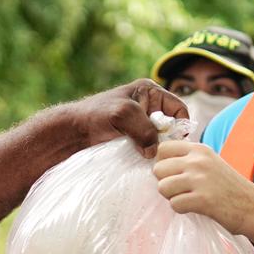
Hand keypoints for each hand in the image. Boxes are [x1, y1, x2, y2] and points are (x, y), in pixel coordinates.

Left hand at [65, 79, 187, 155]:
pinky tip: (144, 162)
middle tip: (164, 155)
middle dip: (169, 139)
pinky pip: (148, 146)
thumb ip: (145, 130)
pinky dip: (148, 154)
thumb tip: (155, 151)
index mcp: (149, 91)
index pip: (178, 108)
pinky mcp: (132, 137)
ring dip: (157, 149)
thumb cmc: (96, 115)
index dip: (181, 124)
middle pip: (171, 125)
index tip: (176, 143)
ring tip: (153, 160)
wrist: (72, 130)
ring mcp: (139, 122)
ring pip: (159, 138)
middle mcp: (147, 105)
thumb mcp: (124, 115)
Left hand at [153, 139, 253, 240]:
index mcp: (199, 150)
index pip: (163, 149)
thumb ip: (189, 160)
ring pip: (163, 187)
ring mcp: (200, 179)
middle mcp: (198, 161)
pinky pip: (174, 204)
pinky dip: (181, 209)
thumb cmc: (231, 187)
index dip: (163, 164)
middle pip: (158, 169)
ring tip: (188, 198)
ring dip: (172, 197)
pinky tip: (195, 207)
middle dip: (166, 182)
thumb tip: (161, 165)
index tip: (173, 174)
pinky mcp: (202, 199)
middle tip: (182, 190)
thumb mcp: (211, 163)